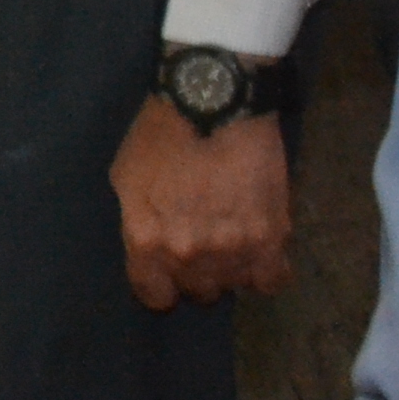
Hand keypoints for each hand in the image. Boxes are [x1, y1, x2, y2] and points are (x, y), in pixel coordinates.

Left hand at [111, 92, 291, 309]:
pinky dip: (266, 270)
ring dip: (231, 269)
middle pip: (198, 291)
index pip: (154, 296)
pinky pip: (273, 280)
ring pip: (234, 285)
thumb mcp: (126, 178)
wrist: (213, 103)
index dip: (160, 285)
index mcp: (147, 241)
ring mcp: (233, 249)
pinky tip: (260, 251)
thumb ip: (136, 222)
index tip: (166, 273)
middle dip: (196, 273)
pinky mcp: (272, 238)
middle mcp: (189, 254)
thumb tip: (148, 249)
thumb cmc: (160, 135)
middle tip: (201, 244)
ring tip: (230, 240)